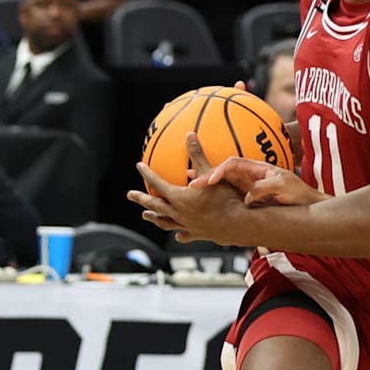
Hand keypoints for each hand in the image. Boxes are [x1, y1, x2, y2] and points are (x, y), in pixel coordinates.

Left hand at [129, 161, 247, 243]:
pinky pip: (183, 234)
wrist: (238, 224)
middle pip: (155, 205)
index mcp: (178, 197)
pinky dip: (179, 233)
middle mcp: (178, 213)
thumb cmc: (225, 198)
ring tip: (146, 216)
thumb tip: (189, 135)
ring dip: (154, 217)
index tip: (139, 166)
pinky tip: (178, 235)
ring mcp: (186, 225)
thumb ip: (198, 155)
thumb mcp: (210, 174)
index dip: (147, 173)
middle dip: (141, 198)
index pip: (157, 183)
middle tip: (131, 195)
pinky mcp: (197, 234)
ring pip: (164, 221)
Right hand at [202, 157, 326, 206]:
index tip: (210, 181)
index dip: (219, 171)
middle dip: (206, 177)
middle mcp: (249, 176)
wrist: (307, 204)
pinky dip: (215, 197)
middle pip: (222, 173)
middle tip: (191, 186)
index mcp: (256, 169)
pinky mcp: (247, 200)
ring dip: (206, 186)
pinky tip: (204, 203)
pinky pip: (227, 196)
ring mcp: (246, 187)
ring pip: (221, 184)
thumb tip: (247, 197)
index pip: (232, 164)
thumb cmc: (299, 192)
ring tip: (188, 189)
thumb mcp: (284, 186)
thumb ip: (264, 188)